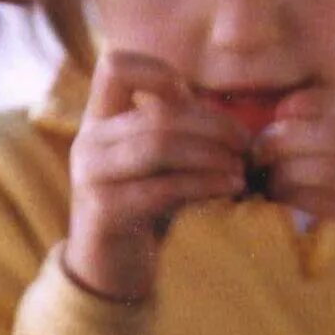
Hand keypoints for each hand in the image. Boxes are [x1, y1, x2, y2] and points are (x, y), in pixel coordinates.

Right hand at [67, 49, 247, 304]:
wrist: (112, 268)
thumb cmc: (145, 204)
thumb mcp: (158, 160)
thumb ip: (179, 130)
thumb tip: (232, 119)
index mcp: (99, 118)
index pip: (115, 66)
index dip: (157, 71)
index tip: (191, 96)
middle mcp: (88, 141)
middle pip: (156, 113)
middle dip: (212, 126)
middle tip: (246, 143)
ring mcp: (91, 176)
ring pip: (159, 146)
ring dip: (211, 154)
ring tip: (241, 167)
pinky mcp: (104, 212)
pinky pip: (161, 188)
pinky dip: (204, 185)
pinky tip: (230, 188)